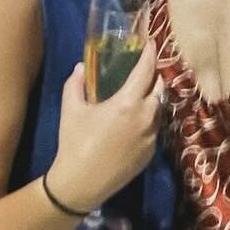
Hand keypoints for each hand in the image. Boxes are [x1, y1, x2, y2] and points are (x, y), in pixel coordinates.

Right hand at [47, 37, 162, 212]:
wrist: (80, 184)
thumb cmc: (74, 142)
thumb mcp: (70, 109)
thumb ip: (76, 83)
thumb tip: (80, 67)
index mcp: (127, 103)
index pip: (146, 71)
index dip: (149, 55)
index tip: (150, 44)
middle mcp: (145, 117)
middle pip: (159, 88)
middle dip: (154, 76)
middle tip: (144, 70)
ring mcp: (151, 137)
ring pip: (159, 109)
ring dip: (153, 98)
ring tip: (140, 94)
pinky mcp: (150, 154)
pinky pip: (155, 129)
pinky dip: (149, 119)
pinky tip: (135, 121)